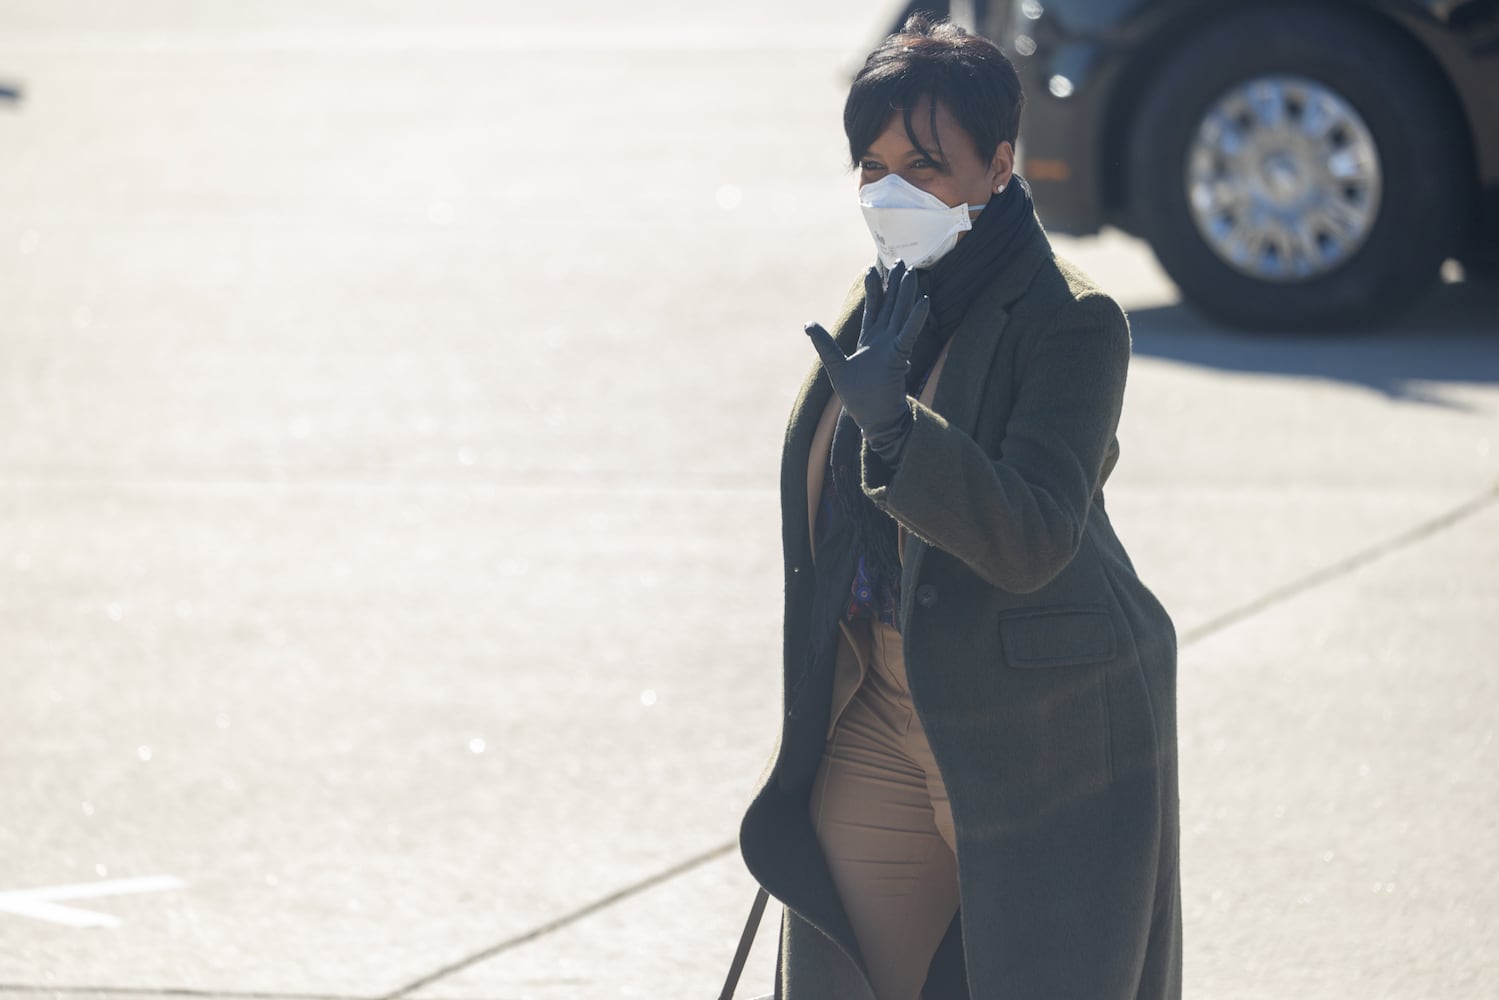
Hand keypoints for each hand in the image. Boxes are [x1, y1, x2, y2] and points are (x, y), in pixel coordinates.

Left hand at [804, 261, 929, 468]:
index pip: (873, 308)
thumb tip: (808, 323)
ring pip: (902, 314)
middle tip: (902, 261)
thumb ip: (824, 344)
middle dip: (895, 284)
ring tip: (913, 273)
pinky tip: (924, 300)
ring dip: (908, 294)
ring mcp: (893, 347)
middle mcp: (884, 340)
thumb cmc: (858, 398)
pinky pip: (909, 333)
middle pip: (891, 305)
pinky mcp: (899, 356)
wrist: (874, 419)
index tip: (872, 269)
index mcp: (870, 341)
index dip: (874, 289)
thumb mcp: (835, 366)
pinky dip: (916, 317)